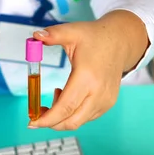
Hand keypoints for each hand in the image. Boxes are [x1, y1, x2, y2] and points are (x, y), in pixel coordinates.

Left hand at [28, 10, 148, 129]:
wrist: (120, 43)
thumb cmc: (95, 38)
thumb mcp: (72, 32)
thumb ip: (53, 34)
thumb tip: (35, 35)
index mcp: (87, 78)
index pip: (65, 107)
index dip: (47, 119)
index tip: (32, 122)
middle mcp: (98, 94)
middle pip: (71, 121)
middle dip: (51, 122)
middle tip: (38, 111)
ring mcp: (105, 101)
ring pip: (78, 122)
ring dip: (61, 116)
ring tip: (57, 93)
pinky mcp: (108, 104)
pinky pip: (86, 117)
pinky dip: (72, 114)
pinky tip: (69, 97)